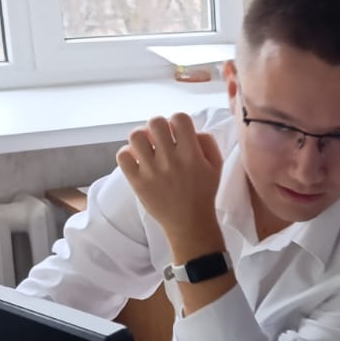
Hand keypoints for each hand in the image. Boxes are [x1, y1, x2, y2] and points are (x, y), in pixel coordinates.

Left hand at [117, 113, 225, 256]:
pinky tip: (138, 161)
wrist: (189, 223)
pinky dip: (128, 154)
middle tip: (161, 140)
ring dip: (142, 138)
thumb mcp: (216, 165)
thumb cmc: (203, 192)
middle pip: (155, 122)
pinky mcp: (137, 182)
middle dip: (159, 127)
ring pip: (136, 136)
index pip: (179, 118)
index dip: (177, 122)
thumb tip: (191, 130)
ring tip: (148, 149)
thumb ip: (207, 142)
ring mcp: (152, 171)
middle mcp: (170, 160)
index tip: (177, 133)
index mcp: (191, 154)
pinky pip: (123, 156)